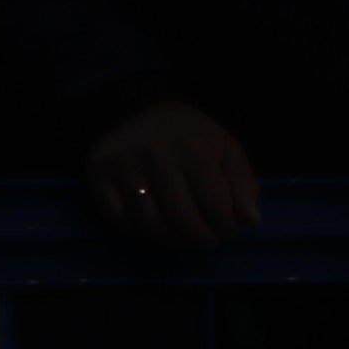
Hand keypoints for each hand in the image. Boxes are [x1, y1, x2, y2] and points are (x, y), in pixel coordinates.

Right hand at [83, 100, 259, 249]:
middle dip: (200, 237)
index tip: (230, 231)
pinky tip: (158, 228)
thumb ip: (243, 184)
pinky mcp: (98, 174)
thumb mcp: (225, 149)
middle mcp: (154, 154)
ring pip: (149, 223)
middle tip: (208, 241)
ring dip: (173, 241)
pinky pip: (120, 220)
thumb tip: (250, 221)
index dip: (226, 224)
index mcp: (192, 146)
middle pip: (181, 217)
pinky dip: (142, 232)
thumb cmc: (190, 134)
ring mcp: (122, 165)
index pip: (214, 201)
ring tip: (187, 239)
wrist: (138, 107)